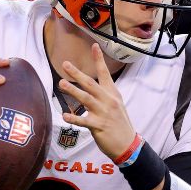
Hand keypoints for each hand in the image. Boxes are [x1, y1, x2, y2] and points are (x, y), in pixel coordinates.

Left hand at [58, 44, 136, 159]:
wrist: (128, 143)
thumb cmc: (119, 123)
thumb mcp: (116, 104)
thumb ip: (104, 95)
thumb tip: (91, 87)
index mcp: (112, 93)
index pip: (105, 73)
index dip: (99, 59)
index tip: (94, 46)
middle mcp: (108, 100)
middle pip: (91, 84)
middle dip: (77, 73)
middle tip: (65, 65)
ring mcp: (103, 112)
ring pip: (86, 98)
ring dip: (73, 90)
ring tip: (62, 84)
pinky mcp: (98, 126)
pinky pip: (83, 121)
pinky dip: (74, 118)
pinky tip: (64, 115)